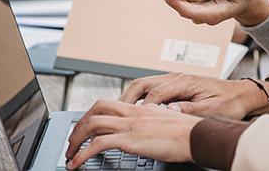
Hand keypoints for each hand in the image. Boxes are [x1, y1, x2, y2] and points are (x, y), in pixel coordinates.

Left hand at [65, 100, 201, 168]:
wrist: (198, 136)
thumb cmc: (188, 131)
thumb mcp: (168, 117)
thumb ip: (154, 116)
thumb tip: (150, 116)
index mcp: (140, 109)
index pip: (108, 104)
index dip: (92, 115)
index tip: (86, 127)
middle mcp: (132, 113)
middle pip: (95, 109)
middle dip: (79, 125)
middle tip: (72, 140)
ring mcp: (130, 125)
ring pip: (92, 124)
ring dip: (76, 140)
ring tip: (70, 155)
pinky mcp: (130, 140)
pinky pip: (98, 144)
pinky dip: (83, 154)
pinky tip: (77, 163)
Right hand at [119, 73, 268, 119]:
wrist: (244, 95)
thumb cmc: (230, 103)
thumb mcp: (211, 110)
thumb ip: (188, 110)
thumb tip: (168, 112)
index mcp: (184, 82)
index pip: (153, 94)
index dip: (140, 108)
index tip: (131, 120)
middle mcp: (177, 78)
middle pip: (142, 84)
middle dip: (126, 98)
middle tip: (114, 114)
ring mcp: (175, 80)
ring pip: (144, 85)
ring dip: (131, 97)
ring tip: (120, 113)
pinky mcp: (177, 86)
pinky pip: (152, 89)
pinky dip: (140, 98)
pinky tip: (137, 110)